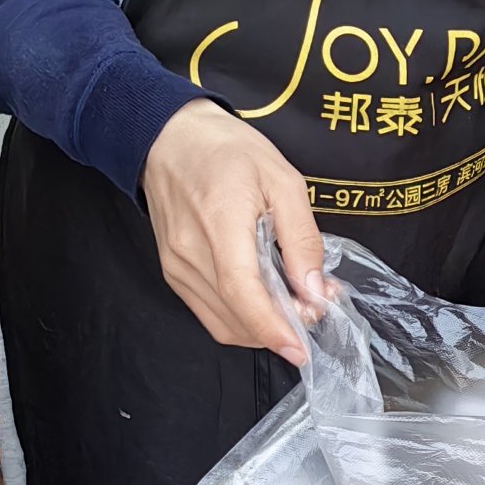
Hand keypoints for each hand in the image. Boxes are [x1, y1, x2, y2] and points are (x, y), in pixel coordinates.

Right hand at [142, 100, 325, 365]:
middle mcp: (190, 253)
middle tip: (316, 308)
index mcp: (220, 224)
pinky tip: (267, 300)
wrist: (169, 136)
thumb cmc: (227, 150)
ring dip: (261, 326)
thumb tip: (313, 287)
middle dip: (280, 328)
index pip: (243, 294)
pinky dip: (241, 317)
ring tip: (296, 304)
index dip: (274, 328)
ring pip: (221, 321)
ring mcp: (176, 265)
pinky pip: (208, 310)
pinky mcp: (172, 270)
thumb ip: (301, 238)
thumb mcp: (282, 180)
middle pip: (235, 317)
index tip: (301, 349)